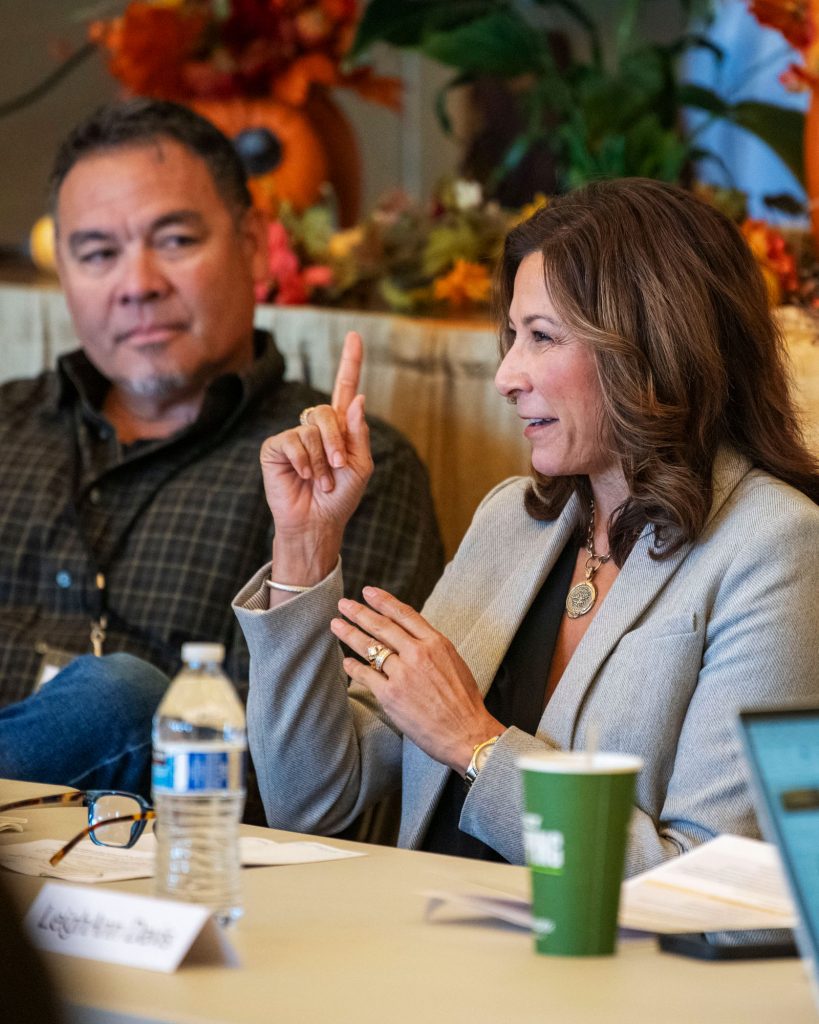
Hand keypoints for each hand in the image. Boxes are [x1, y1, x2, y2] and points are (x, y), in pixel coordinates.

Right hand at [260, 331, 373, 586]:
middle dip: (337, 441)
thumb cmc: (340, 497)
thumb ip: (358, 433)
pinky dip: (305, 462)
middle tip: (339, 467)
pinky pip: (293, 442)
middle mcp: (314, 427)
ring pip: (311, 428)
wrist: (318, 521)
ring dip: (323, 459)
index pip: (344, 388)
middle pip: (327, 411)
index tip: (355, 336)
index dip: (350, 362)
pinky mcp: (275, 448)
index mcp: (339, 428)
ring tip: (321, 481)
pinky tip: (304, 477)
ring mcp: (293, 436)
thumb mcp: (360, 466)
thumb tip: (358, 399)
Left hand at [330, 587, 504, 773]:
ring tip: (336, 625)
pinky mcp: (390, 695)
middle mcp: (417, 653)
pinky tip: (346, 662)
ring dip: (349, 634)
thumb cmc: (464, 702)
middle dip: (359, 613)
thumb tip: (411, 638)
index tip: (368, 592)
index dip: (383, 601)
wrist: (466, 733)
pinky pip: (365, 675)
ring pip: (369, 647)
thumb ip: (431, 647)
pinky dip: (353, 667)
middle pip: (382, 626)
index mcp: (436, 643)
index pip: (404, 614)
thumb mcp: (454, 662)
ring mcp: (402, 674)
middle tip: (344, 604)